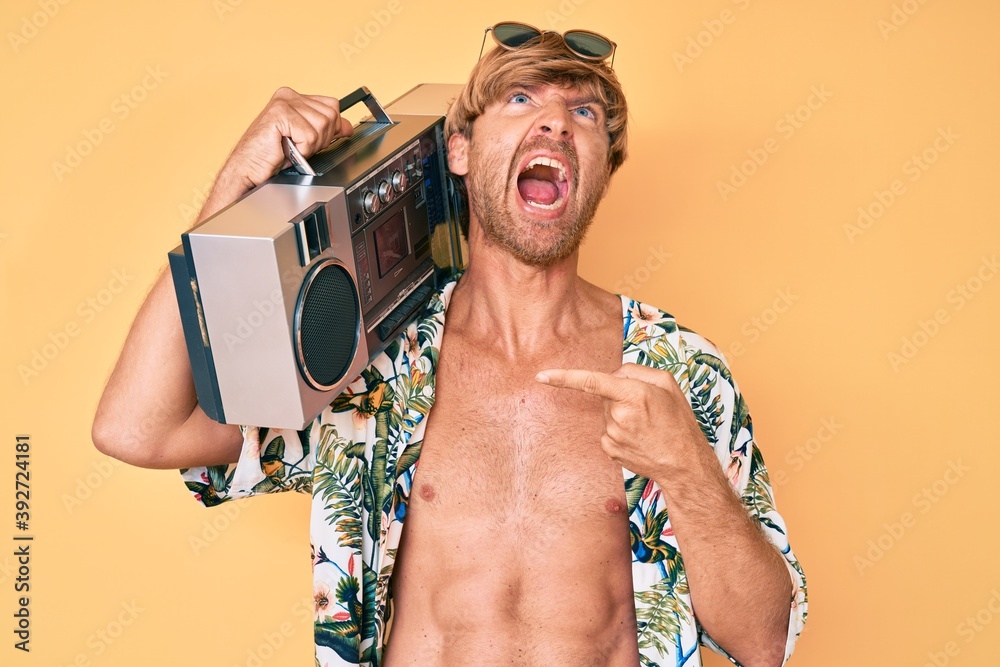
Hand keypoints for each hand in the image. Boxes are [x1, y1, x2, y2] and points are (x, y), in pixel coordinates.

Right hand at [222, 86, 353, 189]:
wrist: (249, 168)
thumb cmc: (272, 156)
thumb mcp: (307, 141)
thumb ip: (327, 130)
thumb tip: (347, 126)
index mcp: (295, 98)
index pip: (332, 105)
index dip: (330, 128)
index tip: (313, 140)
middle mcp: (289, 96)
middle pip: (330, 115)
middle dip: (321, 138)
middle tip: (299, 146)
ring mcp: (284, 102)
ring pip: (322, 125)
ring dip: (310, 145)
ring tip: (292, 147)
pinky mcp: (279, 114)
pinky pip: (309, 135)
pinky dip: (302, 149)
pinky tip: (287, 149)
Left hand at [536, 363, 710, 479]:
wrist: (684, 464)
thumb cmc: (679, 421)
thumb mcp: (667, 384)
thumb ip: (637, 371)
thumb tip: (613, 374)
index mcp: (633, 394)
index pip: (592, 381)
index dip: (564, 377)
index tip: (541, 376)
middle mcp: (619, 415)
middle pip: (606, 395)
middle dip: (620, 396)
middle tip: (647, 409)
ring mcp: (612, 435)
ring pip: (607, 414)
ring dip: (621, 415)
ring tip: (646, 426)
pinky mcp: (610, 450)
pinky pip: (607, 431)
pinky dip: (619, 432)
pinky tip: (638, 439)